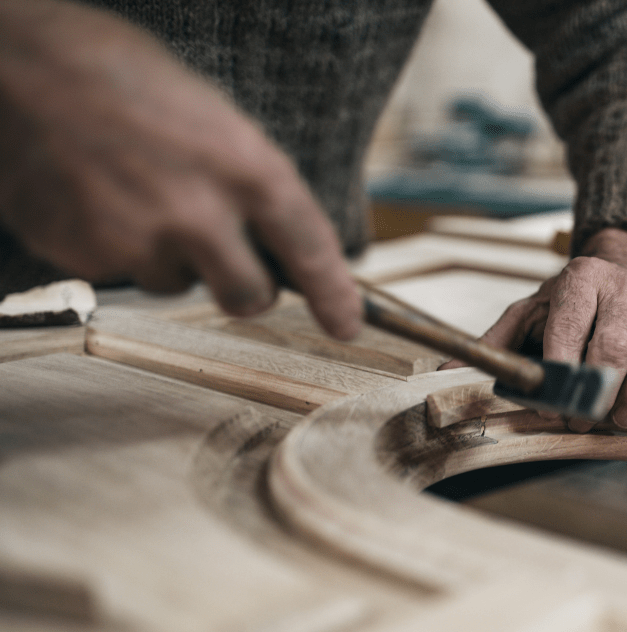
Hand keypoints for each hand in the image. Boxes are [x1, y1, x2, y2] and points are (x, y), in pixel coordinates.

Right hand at [0, 0, 360, 338]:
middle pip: (249, 295)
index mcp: (243, 163)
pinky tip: (96, 198)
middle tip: (228, 266)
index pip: (308, 245)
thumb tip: (270, 230)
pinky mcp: (87, 255)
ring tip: (134, 193)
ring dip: (168, 257)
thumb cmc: (114, 72)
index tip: (345, 324)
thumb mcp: (208, 113)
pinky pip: (120, 273)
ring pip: (176, 284)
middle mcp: (199, 210)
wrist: (14, 63)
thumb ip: (243, 176)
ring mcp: (140, 238)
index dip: (333, 293)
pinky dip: (115, 247)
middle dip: (246, 289)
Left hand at [456, 227, 626, 431]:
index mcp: (578, 280)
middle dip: (599, 388)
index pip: (569, 325)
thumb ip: (496, 344)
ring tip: (623, 419)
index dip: (562, 367)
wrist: (623, 271)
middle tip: (585, 420)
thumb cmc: (570, 305)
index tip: (552, 403)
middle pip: (614, 342)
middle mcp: (620, 285)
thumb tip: (445, 370)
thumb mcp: (529, 314)